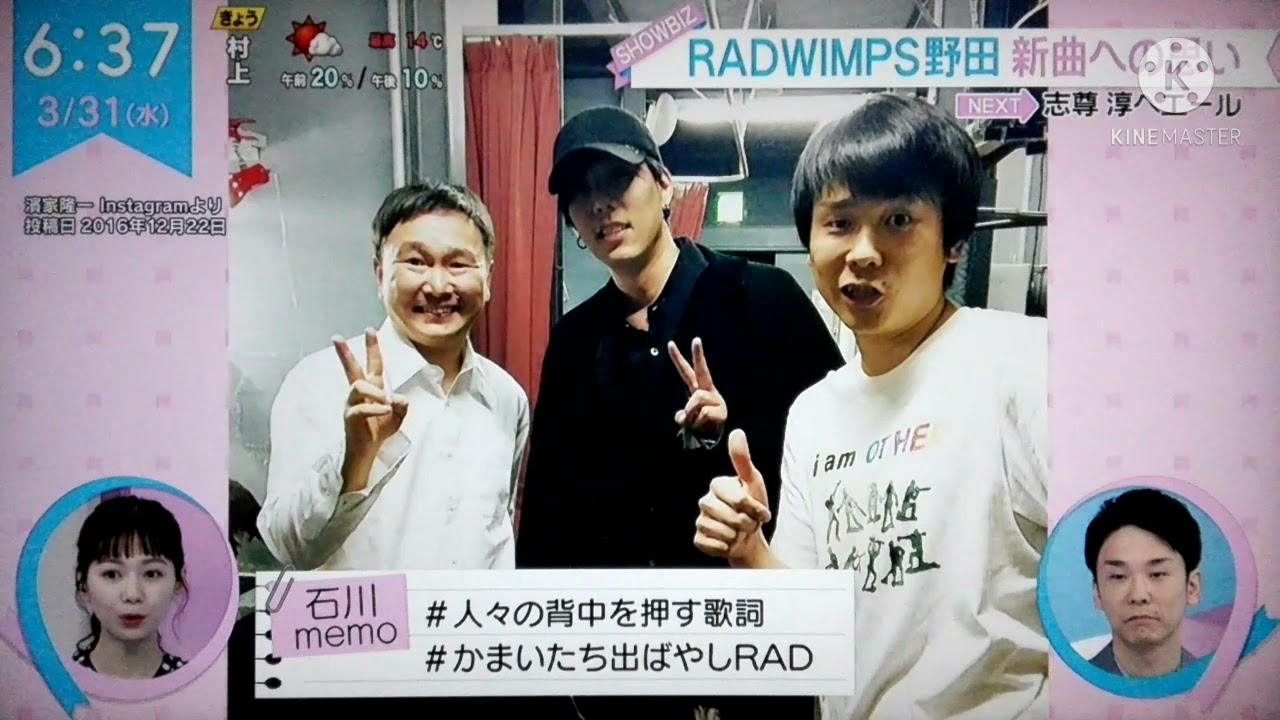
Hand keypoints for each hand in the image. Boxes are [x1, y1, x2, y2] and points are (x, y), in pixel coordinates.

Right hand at [334, 328, 409, 461]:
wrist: (369, 452)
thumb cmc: (380, 431)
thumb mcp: (397, 416)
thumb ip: (401, 405)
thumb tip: (397, 397)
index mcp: (373, 389)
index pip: (373, 365)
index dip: (373, 348)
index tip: (370, 330)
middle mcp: (360, 394)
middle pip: (352, 369)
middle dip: (345, 353)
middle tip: (336, 337)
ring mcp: (352, 404)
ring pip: (358, 386)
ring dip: (375, 392)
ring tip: (386, 402)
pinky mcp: (350, 417)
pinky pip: (361, 408)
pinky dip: (375, 408)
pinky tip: (384, 410)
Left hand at [668, 337, 726, 437]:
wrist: (713, 441)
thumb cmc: (699, 426)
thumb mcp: (687, 419)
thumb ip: (682, 416)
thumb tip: (682, 416)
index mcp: (697, 389)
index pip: (686, 372)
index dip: (677, 359)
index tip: (670, 343)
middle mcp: (707, 391)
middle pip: (702, 372)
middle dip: (699, 355)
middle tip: (696, 339)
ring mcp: (715, 400)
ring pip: (696, 401)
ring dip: (692, 416)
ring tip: (697, 424)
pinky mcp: (720, 411)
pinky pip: (702, 414)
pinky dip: (699, 424)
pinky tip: (705, 427)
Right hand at [694, 430, 771, 563]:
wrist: (749, 538)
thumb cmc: (753, 509)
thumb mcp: (753, 482)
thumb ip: (743, 459)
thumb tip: (737, 432)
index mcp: (718, 485)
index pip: (737, 498)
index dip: (752, 508)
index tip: (762, 512)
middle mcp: (705, 501)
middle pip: (728, 515)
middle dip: (745, 523)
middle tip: (750, 523)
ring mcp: (701, 520)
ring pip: (720, 531)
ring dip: (735, 536)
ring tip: (739, 532)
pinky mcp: (699, 538)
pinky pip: (710, 544)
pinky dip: (723, 547)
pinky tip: (727, 543)